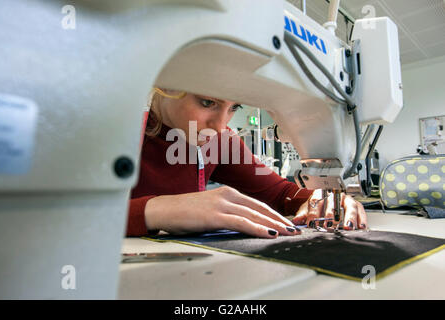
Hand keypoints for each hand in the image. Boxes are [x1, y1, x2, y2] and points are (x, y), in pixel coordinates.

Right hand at [145, 186, 299, 237]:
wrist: (164, 210)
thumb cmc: (185, 212)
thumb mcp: (211, 210)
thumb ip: (228, 214)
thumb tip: (245, 226)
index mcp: (227, 192)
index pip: (257, 204)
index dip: (273, 214)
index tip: (285, 223)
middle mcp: (227, 195)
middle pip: (260, 208)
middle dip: (279, 220)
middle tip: (293, 230)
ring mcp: (222, 204)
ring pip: (254, 215)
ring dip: (273, 225)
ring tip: (286, 233)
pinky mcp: (215, 215)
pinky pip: (241, 222)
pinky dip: (257, 228)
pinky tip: (267, 234)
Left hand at [292, 189, 366, 229]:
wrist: (326, 202)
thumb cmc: (317, 206)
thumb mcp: (308, 209)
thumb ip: (302, 215)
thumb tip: (296, 221)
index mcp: (320, 193)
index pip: (316, 201)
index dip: (313, 213)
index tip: (312, 223)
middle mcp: (334, 195)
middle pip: (334, 203)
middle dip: (331, 215)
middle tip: (329, 226)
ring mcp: (346, 199)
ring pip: (350, 206)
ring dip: (349, 217)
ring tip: (347, 227)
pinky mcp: (356, 205)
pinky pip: (361, 210)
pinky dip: (361, 219)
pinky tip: (360, 227)